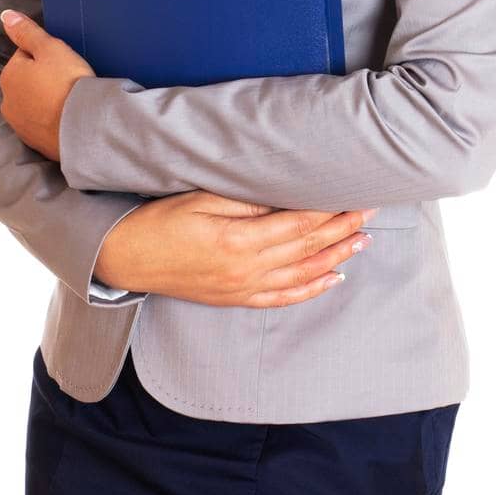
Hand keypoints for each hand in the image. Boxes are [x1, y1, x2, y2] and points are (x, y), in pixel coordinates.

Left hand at [0, 9, 93, 161]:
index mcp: (9, 76)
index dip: (47, 55)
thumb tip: (6, 15)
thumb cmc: (68, 83)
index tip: (63, 61)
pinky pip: (43, 124)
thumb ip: (27, 31)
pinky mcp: (35, 142)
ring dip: (48, 100)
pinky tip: (68, 116)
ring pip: (34, 103)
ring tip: (70, 100)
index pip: (25, 55)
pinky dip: (53, 119)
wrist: (84, 127)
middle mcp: (8, 102)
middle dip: (44, 79)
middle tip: (69, 80)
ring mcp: (20, 125)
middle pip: (28, 81)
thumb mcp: (50, 48)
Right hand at [95, 191, 379, 306]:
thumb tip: (285, 197)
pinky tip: (332, 278)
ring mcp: (243, 287)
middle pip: (307, 247)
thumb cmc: (160, 220)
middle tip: (369, 213)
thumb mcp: (201, 198)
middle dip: (342, 230)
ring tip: (362, 242)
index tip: (354, 196)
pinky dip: (311, 289)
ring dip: (336, 257)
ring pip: (303, 274)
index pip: (299, 223)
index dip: (330, 210)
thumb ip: (245, 201)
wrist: (126, 258)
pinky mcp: (236, 298)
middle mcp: (247, 268)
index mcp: (239, 239)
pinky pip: (283, 298)